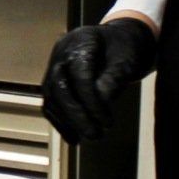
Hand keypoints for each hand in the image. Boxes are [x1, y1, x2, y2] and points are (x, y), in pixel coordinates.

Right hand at [41, 16, 157, 142]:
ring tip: (90, 137)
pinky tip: (75, 138)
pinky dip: (61, 122)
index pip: (79, 76)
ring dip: (68, 122)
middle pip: (59, 88)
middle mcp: (61, 54)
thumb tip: (101, 102)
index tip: (106, 122)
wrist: (116, 40)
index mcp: (80, 42)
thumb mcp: (127, 60)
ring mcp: (53, 68)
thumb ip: (113, 78)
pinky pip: (51, 104)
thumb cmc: (124, 47)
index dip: (91, 102)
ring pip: (51, 98)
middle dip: (76, 116)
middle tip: (95, 135)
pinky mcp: (53, 82)